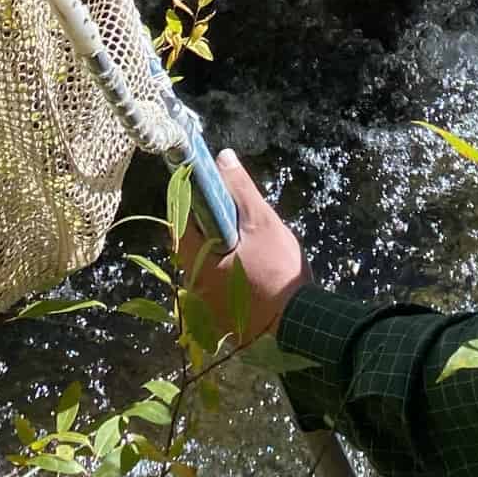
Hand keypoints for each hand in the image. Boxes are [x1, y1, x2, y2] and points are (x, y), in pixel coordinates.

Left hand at [179, 150, 308, 346]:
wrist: (297, 318)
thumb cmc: (278, 267)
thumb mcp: (261, 222)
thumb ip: (240, 189)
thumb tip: (222, 158)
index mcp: (197, 259)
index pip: (180, 220)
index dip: (192, 200)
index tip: (208, 189)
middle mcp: (192, 283)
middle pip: (191, 241)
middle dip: (210, 224)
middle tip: (237, 219)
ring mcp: (202, 303)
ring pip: (203, 261)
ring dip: (219, 246)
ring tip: (248, 244)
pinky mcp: (215, 315)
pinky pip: (212, 281)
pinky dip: (225, 268)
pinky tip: (249, 267)